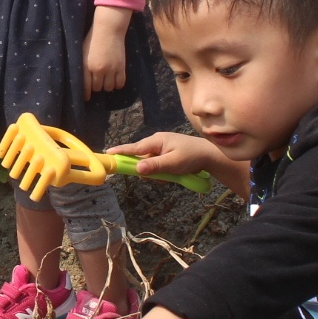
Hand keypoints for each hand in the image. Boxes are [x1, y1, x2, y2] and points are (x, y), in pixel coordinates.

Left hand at [83, 8, 129, 97]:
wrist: (108, 29)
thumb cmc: (92, 39)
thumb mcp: (82, 53)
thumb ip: (82, 67)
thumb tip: (82, 81)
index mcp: (86, 66)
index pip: (85, 87)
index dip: (86, 94)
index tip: (87, 98)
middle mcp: (98, 70)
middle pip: (97, 88)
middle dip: (97, 86)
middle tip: (98, 81)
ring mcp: (110, 69)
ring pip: (109, 87)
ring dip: (107, 85)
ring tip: (107, 79)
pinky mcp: (121, 67)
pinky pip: (120, 83)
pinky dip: (117, 84)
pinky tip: (115, 79)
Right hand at [106, 130, 238, 180]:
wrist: (210, 155)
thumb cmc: (192, 157)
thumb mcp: (173, 163)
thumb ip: (155, 166)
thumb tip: (137, 169)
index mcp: (156, 141)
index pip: (134, 148)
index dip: (120, 152)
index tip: (107, 154)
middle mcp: (156, 142)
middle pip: (140, 158)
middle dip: (146, 170)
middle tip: (160, 177)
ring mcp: (161, 148)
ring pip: (149, 164)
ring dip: (156, 173)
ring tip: (172, 175)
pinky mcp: (166, 154)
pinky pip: (157, 165)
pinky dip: (162, 172)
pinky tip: (173, 174)